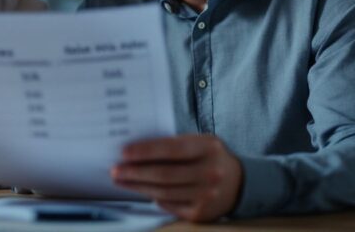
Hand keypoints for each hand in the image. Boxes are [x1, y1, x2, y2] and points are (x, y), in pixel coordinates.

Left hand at [112, 134, 242, 221]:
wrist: (239, 183)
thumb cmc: (209, 157)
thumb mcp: (199, 142)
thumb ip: (174, 143)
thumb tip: (137, 149)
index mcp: (208, 148)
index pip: (170, 149)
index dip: (145, 151)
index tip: (123, 152)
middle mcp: (209, 172)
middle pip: (164, 174)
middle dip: (135, 172)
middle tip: (115, 170)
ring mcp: (206, 195)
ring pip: (163, 191)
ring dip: (138, 186)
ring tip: (120, 180)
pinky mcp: (201, 213)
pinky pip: (170, 205)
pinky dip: (154, 198)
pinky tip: (141, 190)